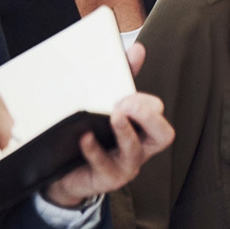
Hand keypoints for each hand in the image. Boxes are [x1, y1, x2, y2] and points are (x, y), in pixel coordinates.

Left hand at [43, 91, 173, 207]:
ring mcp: (124, 166)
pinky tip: (84, 136)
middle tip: (126, 104)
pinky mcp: (107, 179)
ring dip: (126, 131)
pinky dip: (95, 150)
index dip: (147, 103)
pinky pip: (104, 165)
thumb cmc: (93, 137)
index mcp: (141, 130)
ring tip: (114, 114)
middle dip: (148, 117)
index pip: (158, 114)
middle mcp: (139, 149)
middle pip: (163, 135)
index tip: (127, 94)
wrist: (66, 174)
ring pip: (135, 151)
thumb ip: (121, 81)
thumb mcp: (106, 108)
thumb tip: (137, 49)